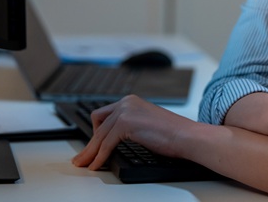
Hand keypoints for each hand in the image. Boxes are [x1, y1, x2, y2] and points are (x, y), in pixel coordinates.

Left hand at [71, 95, 193, 170]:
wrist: (186, 135)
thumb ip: (130, 127)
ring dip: (90, 152)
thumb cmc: (172, 134)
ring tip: (85, 164)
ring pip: (99, 135)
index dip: (94, 134)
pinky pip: (106, 143)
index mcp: (130, 101)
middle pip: (98, 125)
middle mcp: (125, 102)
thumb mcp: (145, 126)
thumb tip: (112, 142)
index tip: (89, 148)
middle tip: (81, 158)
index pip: (103, 117)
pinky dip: (99, 156)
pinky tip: (97, 165)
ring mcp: (125, 111)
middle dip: (88, 144)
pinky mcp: (126, 123)